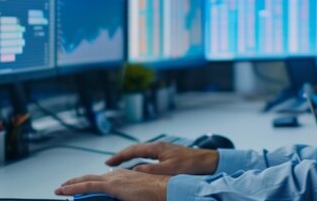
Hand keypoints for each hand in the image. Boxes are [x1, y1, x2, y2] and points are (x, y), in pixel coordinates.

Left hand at [56, 169, 169, 200]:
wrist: (167, 190)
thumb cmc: (157, 194)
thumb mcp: (137, 196)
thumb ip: (126, 197)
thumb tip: (121, 198)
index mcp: (124, 177)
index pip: (102, 179)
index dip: (89, 182)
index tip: (81, 186)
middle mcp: (117, 175)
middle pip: (92, 178)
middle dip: (76, 182)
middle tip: (65, 186)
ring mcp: (114, 179)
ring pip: (87, 181)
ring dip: (72, 185)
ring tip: (61, 189)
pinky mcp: (112, 185)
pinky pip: (87, 185)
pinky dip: (74, 187)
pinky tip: (64, 190)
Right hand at [104, 142, 218, 174]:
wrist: (208, 161)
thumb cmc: (192, 164)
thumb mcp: (169, 169)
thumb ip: (151, 169)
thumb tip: (135, 170)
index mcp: (157, 148)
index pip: (133, 150)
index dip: (119, 156)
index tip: (108, 163)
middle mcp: (159, 147)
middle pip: (135, 149)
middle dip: (121, 156)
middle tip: (109, 164)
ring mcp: (163, 150)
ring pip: (141, 153)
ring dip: (130, 158)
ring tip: (119, 166)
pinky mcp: (168, 155)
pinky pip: (148, 156)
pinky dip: (139, 160)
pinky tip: (137, 167)